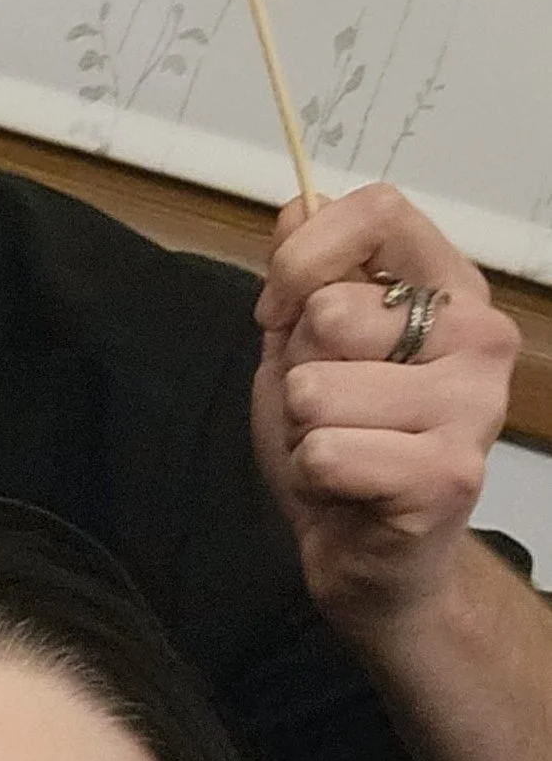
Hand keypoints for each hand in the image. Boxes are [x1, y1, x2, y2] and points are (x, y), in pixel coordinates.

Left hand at [252, 180, 516, 636]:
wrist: (372, 558)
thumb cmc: (344, 446)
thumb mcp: (305, 348)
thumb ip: (303, 277)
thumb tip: (299, 202)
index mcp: (451, 290)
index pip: (381, 210)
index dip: (304, 255)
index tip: (280, 309)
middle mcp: (480, 337)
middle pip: (330, 310)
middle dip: (297, 370)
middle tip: (329, 413)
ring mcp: (473, 405)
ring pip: (315, 388)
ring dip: (301, 431)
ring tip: (341, 452)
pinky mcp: (449, 474)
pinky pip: (325, 451)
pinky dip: (312, 476)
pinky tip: (348, 490)